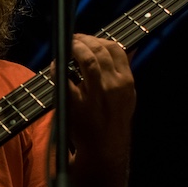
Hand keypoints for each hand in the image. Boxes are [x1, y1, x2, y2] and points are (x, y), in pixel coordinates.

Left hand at [65, 33, 135, 160]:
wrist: (104, 147)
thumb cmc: (113, 119)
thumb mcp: (127, 95)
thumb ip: (125, 70)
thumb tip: (132, 47)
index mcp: (126, 82)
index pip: (115, 49)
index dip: (100, 39)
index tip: (89, 39)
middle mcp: (113, 86)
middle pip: (99, 50)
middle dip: (84, 40)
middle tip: (74, 39)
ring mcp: (95, 95)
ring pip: (86, 59)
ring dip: (74, 48)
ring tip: (67, 47)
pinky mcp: (76, 104)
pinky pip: (65, 77)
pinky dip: (58, 67)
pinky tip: (55, 65)